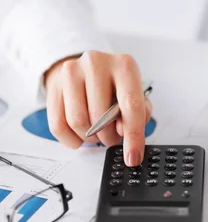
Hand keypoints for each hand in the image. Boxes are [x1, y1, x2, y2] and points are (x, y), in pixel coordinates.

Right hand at [44, 51, 151, 165]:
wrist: (86, 69)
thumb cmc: (114, 86)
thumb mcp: (135, 96)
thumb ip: (139, 115)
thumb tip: (123, 131)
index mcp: (124, 65)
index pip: (131, 105)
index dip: (133, 137)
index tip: (133, 157)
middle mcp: (96, 63)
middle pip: (100, 116)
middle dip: (109, 137)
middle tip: (112, 137)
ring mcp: (72, 72)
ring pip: (77, 122)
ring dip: (90, 138)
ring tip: (97, 133)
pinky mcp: (54, 85)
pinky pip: (58, 125)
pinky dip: (71, 140)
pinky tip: (80, 136)